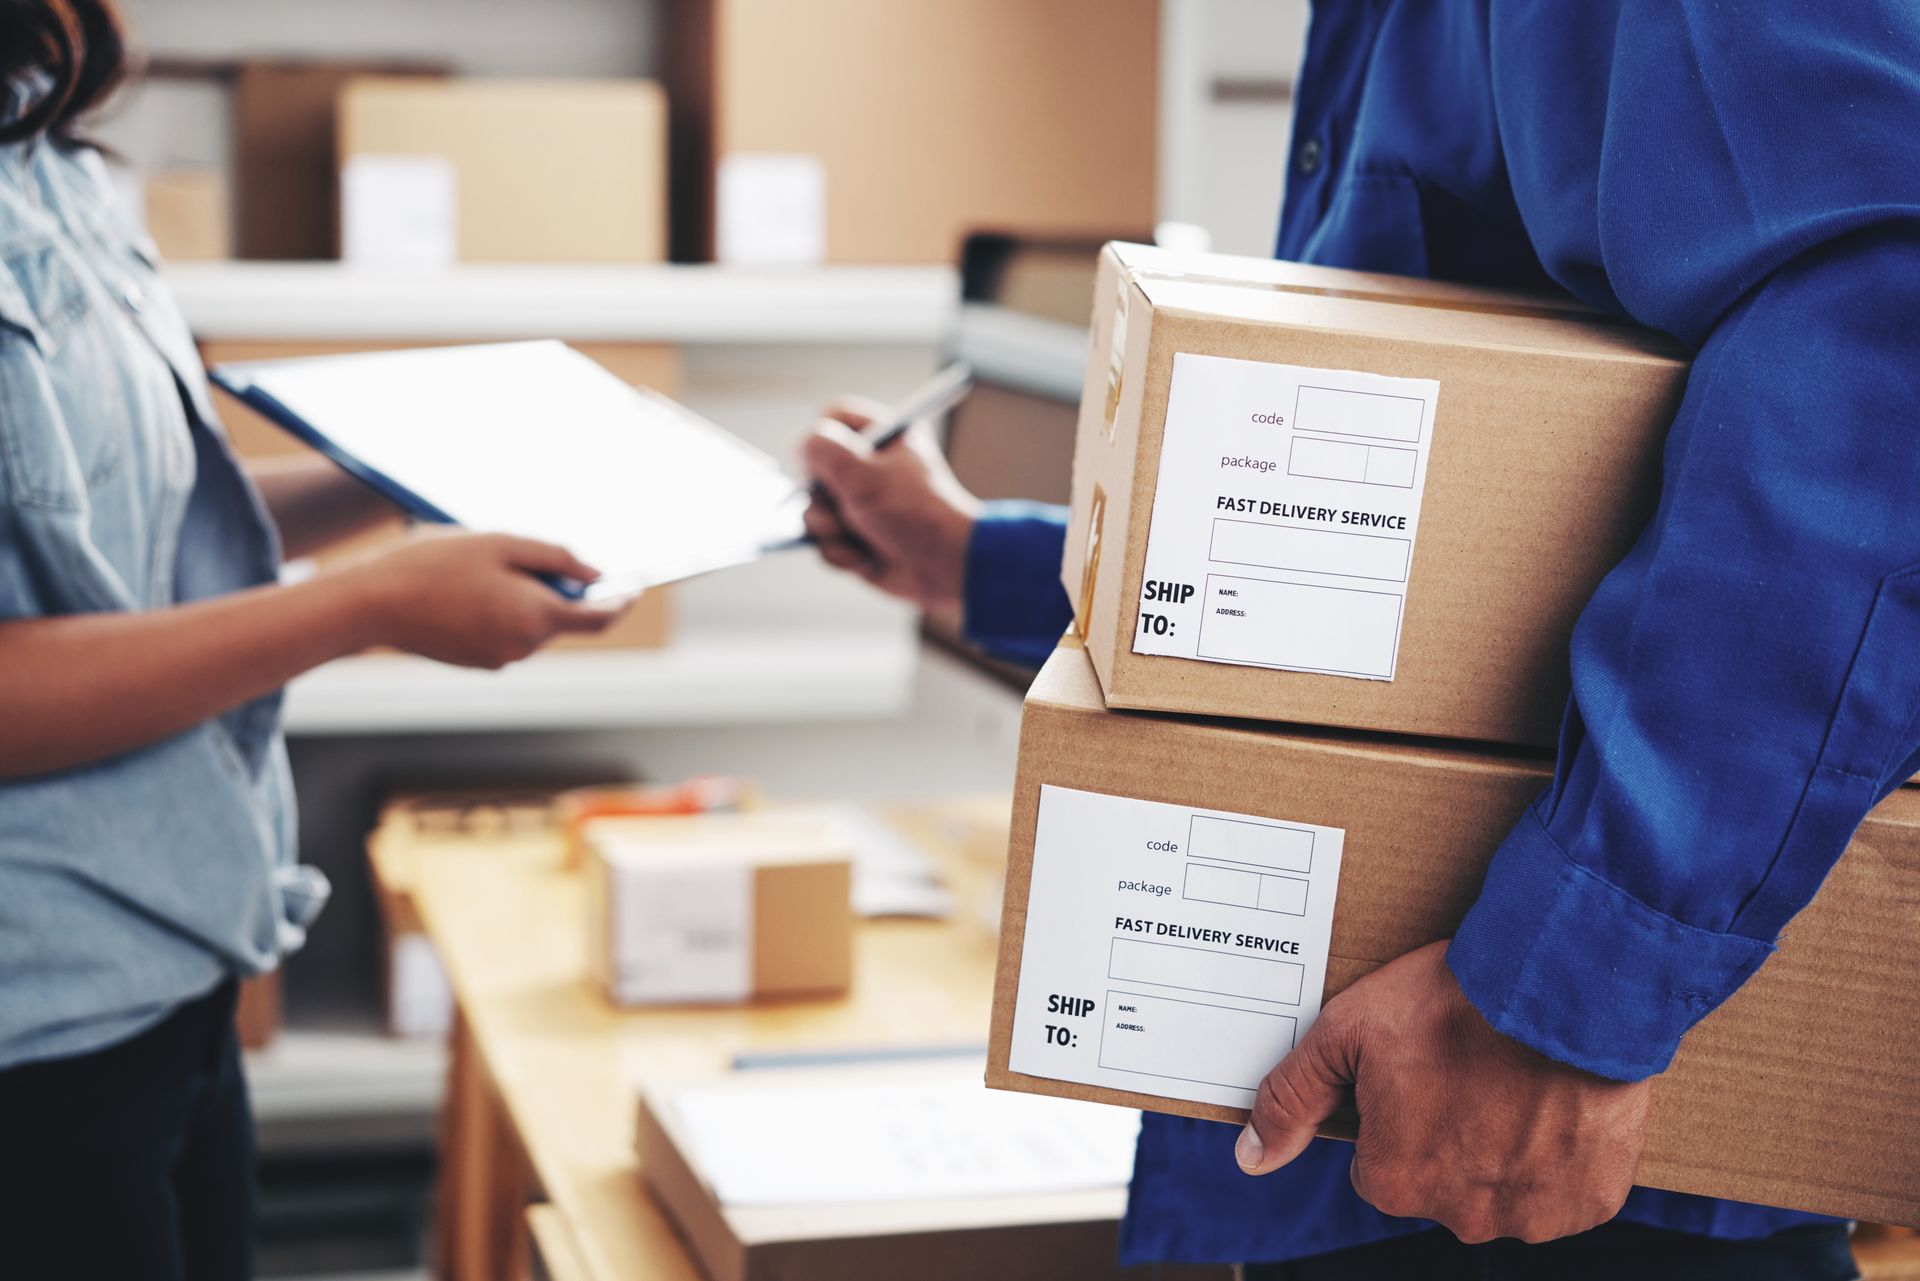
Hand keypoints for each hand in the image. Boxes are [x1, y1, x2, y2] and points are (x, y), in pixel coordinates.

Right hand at [343, 529, 619, 668]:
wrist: (369, 604)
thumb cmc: (433, 565)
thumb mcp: (501, 544)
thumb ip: (556, 558)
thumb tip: (596, 574)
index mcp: (537, 618)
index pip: (598, 618)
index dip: (620, 601)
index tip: (634, 587)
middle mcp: (523, 648)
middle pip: (559, 616)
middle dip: (553, 587)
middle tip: (519, 554)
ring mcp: (498, 659)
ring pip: (529, 623)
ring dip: (521, 596)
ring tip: (477, 569)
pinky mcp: (475, 662)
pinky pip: (503, 632)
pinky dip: (498, 610)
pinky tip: (462, 588)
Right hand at [799, 396, 982, 616]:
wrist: (947, 568)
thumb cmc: (915, 513)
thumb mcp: (864, 473)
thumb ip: (823, 450)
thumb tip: (798, 448)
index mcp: (883, 437)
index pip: (834, 417)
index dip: (818, 437)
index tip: (817, 462)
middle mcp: (869, 468)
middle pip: (814, 468)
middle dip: (822, 496)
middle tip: (843, 505)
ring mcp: (861, 504)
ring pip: (814, 511)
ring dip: (830, 529)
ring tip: (859, 536)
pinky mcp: (856, 537)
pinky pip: (824, 542)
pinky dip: (840, 553)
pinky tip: (866, 558)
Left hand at [1237, 939, 1649, 1243]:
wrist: (1563, 985)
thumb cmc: (1452, 1002)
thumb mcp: (1347, 1032)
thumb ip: (1294, 1098)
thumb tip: (1251, 1157)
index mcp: (1394, 1182)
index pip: (1379, 1163)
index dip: (1398, 1111)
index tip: (1424, 1068)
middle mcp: (1460, 1214)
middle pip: (1441, 1179)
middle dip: (1452, 1132)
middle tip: (1471, 1066)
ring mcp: (1532, 1213)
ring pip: (1504, 1187)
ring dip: (1509, 1145)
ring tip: (1518, 1079)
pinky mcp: (1591, 1201)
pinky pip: (1567, 1189)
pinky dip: (1564, 1154)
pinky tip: (1557, 1100)